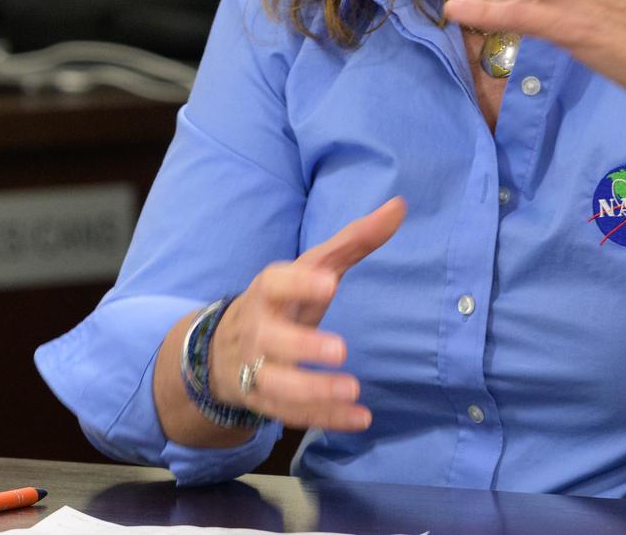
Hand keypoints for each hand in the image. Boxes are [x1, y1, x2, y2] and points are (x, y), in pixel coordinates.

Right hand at [208, 196, 406, 430]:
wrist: (225, 348)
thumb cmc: (284, 299)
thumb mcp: (312, 267)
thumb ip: (354, 239)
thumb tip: (400, 206)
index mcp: (269, 291)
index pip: (276, 283)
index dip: (299, 284)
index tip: (329, 284)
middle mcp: (259, 331)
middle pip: (273, 341)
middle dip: (303, 346)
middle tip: (341, 349)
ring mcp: (258, 370)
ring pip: (280, 385)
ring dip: (315, 391)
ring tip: (353, 390)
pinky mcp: (266, 402)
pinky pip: (294, 415)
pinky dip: (327, 419)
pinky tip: (360, 419)